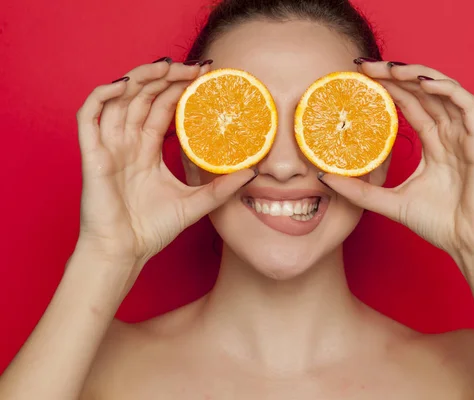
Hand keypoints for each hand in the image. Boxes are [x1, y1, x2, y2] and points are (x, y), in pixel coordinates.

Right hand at [75, 59, 254, 267]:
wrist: (124, 253)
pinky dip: (102, 96)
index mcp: (146, 150)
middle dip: (166, 76)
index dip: (180, 88)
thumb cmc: (152, 229)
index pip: (163, 107)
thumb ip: (221, 188)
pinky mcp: (92, 155)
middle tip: (194, 68)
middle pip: (143, 96)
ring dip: (140, 78)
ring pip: (119, 98)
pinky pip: (89, 116)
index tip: (205, 76)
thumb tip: (252, 172)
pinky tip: (124, 85)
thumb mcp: (195, 203)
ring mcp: (109, 146)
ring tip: (167, 66)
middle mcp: (127, 142)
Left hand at [319, 61, 473, 267]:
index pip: (410, 106)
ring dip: (418, 76)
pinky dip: (447, 90)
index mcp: (434, 145)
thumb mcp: (389, 202)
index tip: (360, 78)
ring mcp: (466, 137)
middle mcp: (450, 136)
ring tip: (391, 69)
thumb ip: (359, 190)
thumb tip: (324, 177)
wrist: (470, 246)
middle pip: (423, 94)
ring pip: (444, 93)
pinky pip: (468, 107)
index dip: (388, 88)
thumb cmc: (439, 224)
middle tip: (366, 66)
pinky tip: (423, 83)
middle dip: (396, 76)